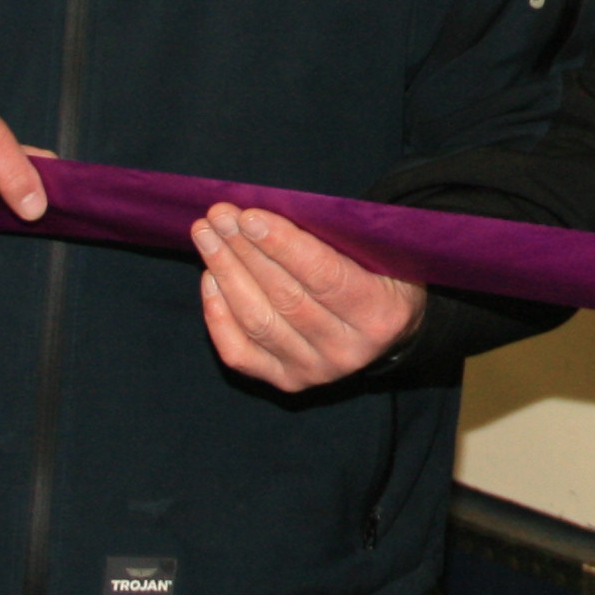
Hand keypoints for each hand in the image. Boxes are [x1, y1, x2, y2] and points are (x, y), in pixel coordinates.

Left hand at [192, 203, 430, 392]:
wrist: (388, 331)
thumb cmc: (379, 276)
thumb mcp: (379, 251)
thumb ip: (337, 236)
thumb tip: (266, 213)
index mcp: (380, 314)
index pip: (324, 276)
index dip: (282, 245)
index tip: (248, 216)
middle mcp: (348, 350)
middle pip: (284, 297)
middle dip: (244, 251)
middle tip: (218, 216)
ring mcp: (315, 370)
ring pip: (258, 321)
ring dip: (226, 274)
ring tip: (206, 237)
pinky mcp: (287, 380)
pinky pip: (239, 352)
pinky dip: (218, 314)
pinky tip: (211, 278)